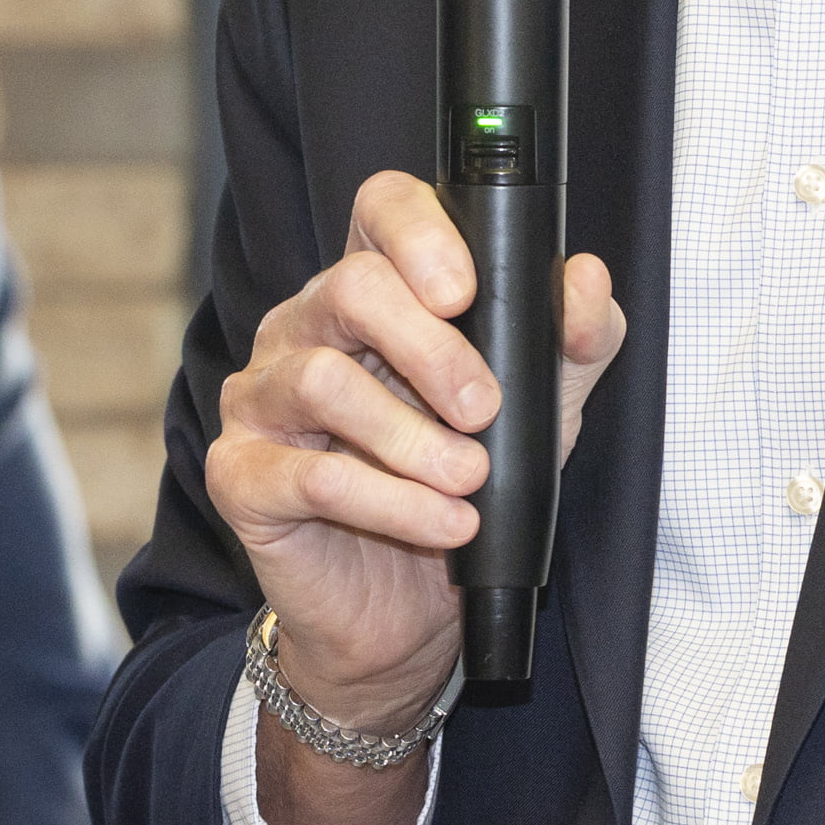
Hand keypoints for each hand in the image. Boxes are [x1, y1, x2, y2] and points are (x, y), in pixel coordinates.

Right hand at [205, 169, 626, 824]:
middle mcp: (304, 327)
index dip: (420, 233)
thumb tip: (584, 278)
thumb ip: (574, 340)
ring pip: (322, 380)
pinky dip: (392, 502)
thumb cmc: (465, 488)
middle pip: (351, 288)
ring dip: (412, 438)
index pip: (380, 208)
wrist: (409, 616)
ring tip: (469, 480)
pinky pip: (310, 474)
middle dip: (432, 351)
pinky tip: (446, 526)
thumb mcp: (544, 409)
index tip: (468, 292)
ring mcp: (261, 398)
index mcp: (374, 291)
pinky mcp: (241, 476)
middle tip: (485, 410)